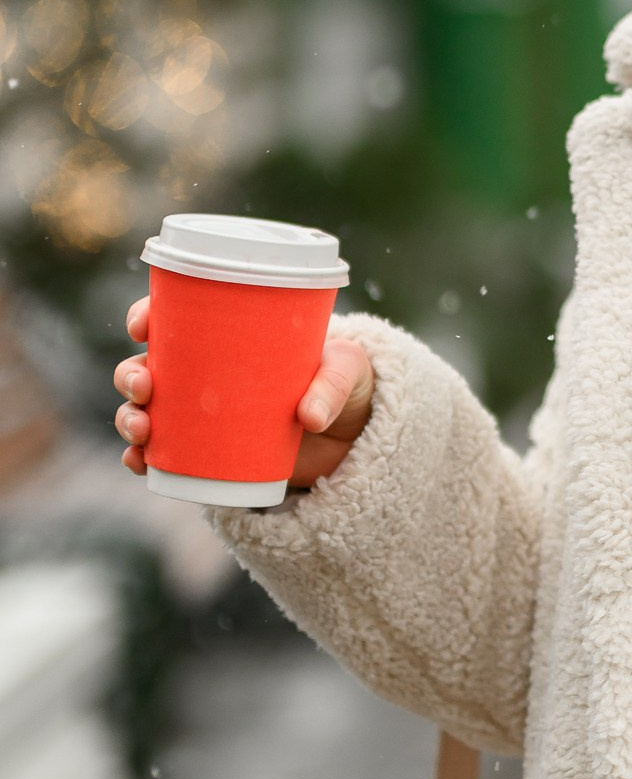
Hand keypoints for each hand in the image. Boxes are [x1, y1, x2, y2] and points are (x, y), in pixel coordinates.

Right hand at [113, 299, 377, 487]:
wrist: (356, 437)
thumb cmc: (347, 383)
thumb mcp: (349, 369)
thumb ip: (334, 384)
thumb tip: (308, 417)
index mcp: (229, 336)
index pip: (174, 317)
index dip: (146, 315)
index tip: (142, 324)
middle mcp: (206, 373)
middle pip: (147, 365)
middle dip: (130, 374)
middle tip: (144, 386)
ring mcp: (203, 414)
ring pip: (147, 410)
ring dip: (129, 417)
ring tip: (142, 429)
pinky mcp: (210, 452)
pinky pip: (163, 455)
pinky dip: (142, 459)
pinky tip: (138, 462)